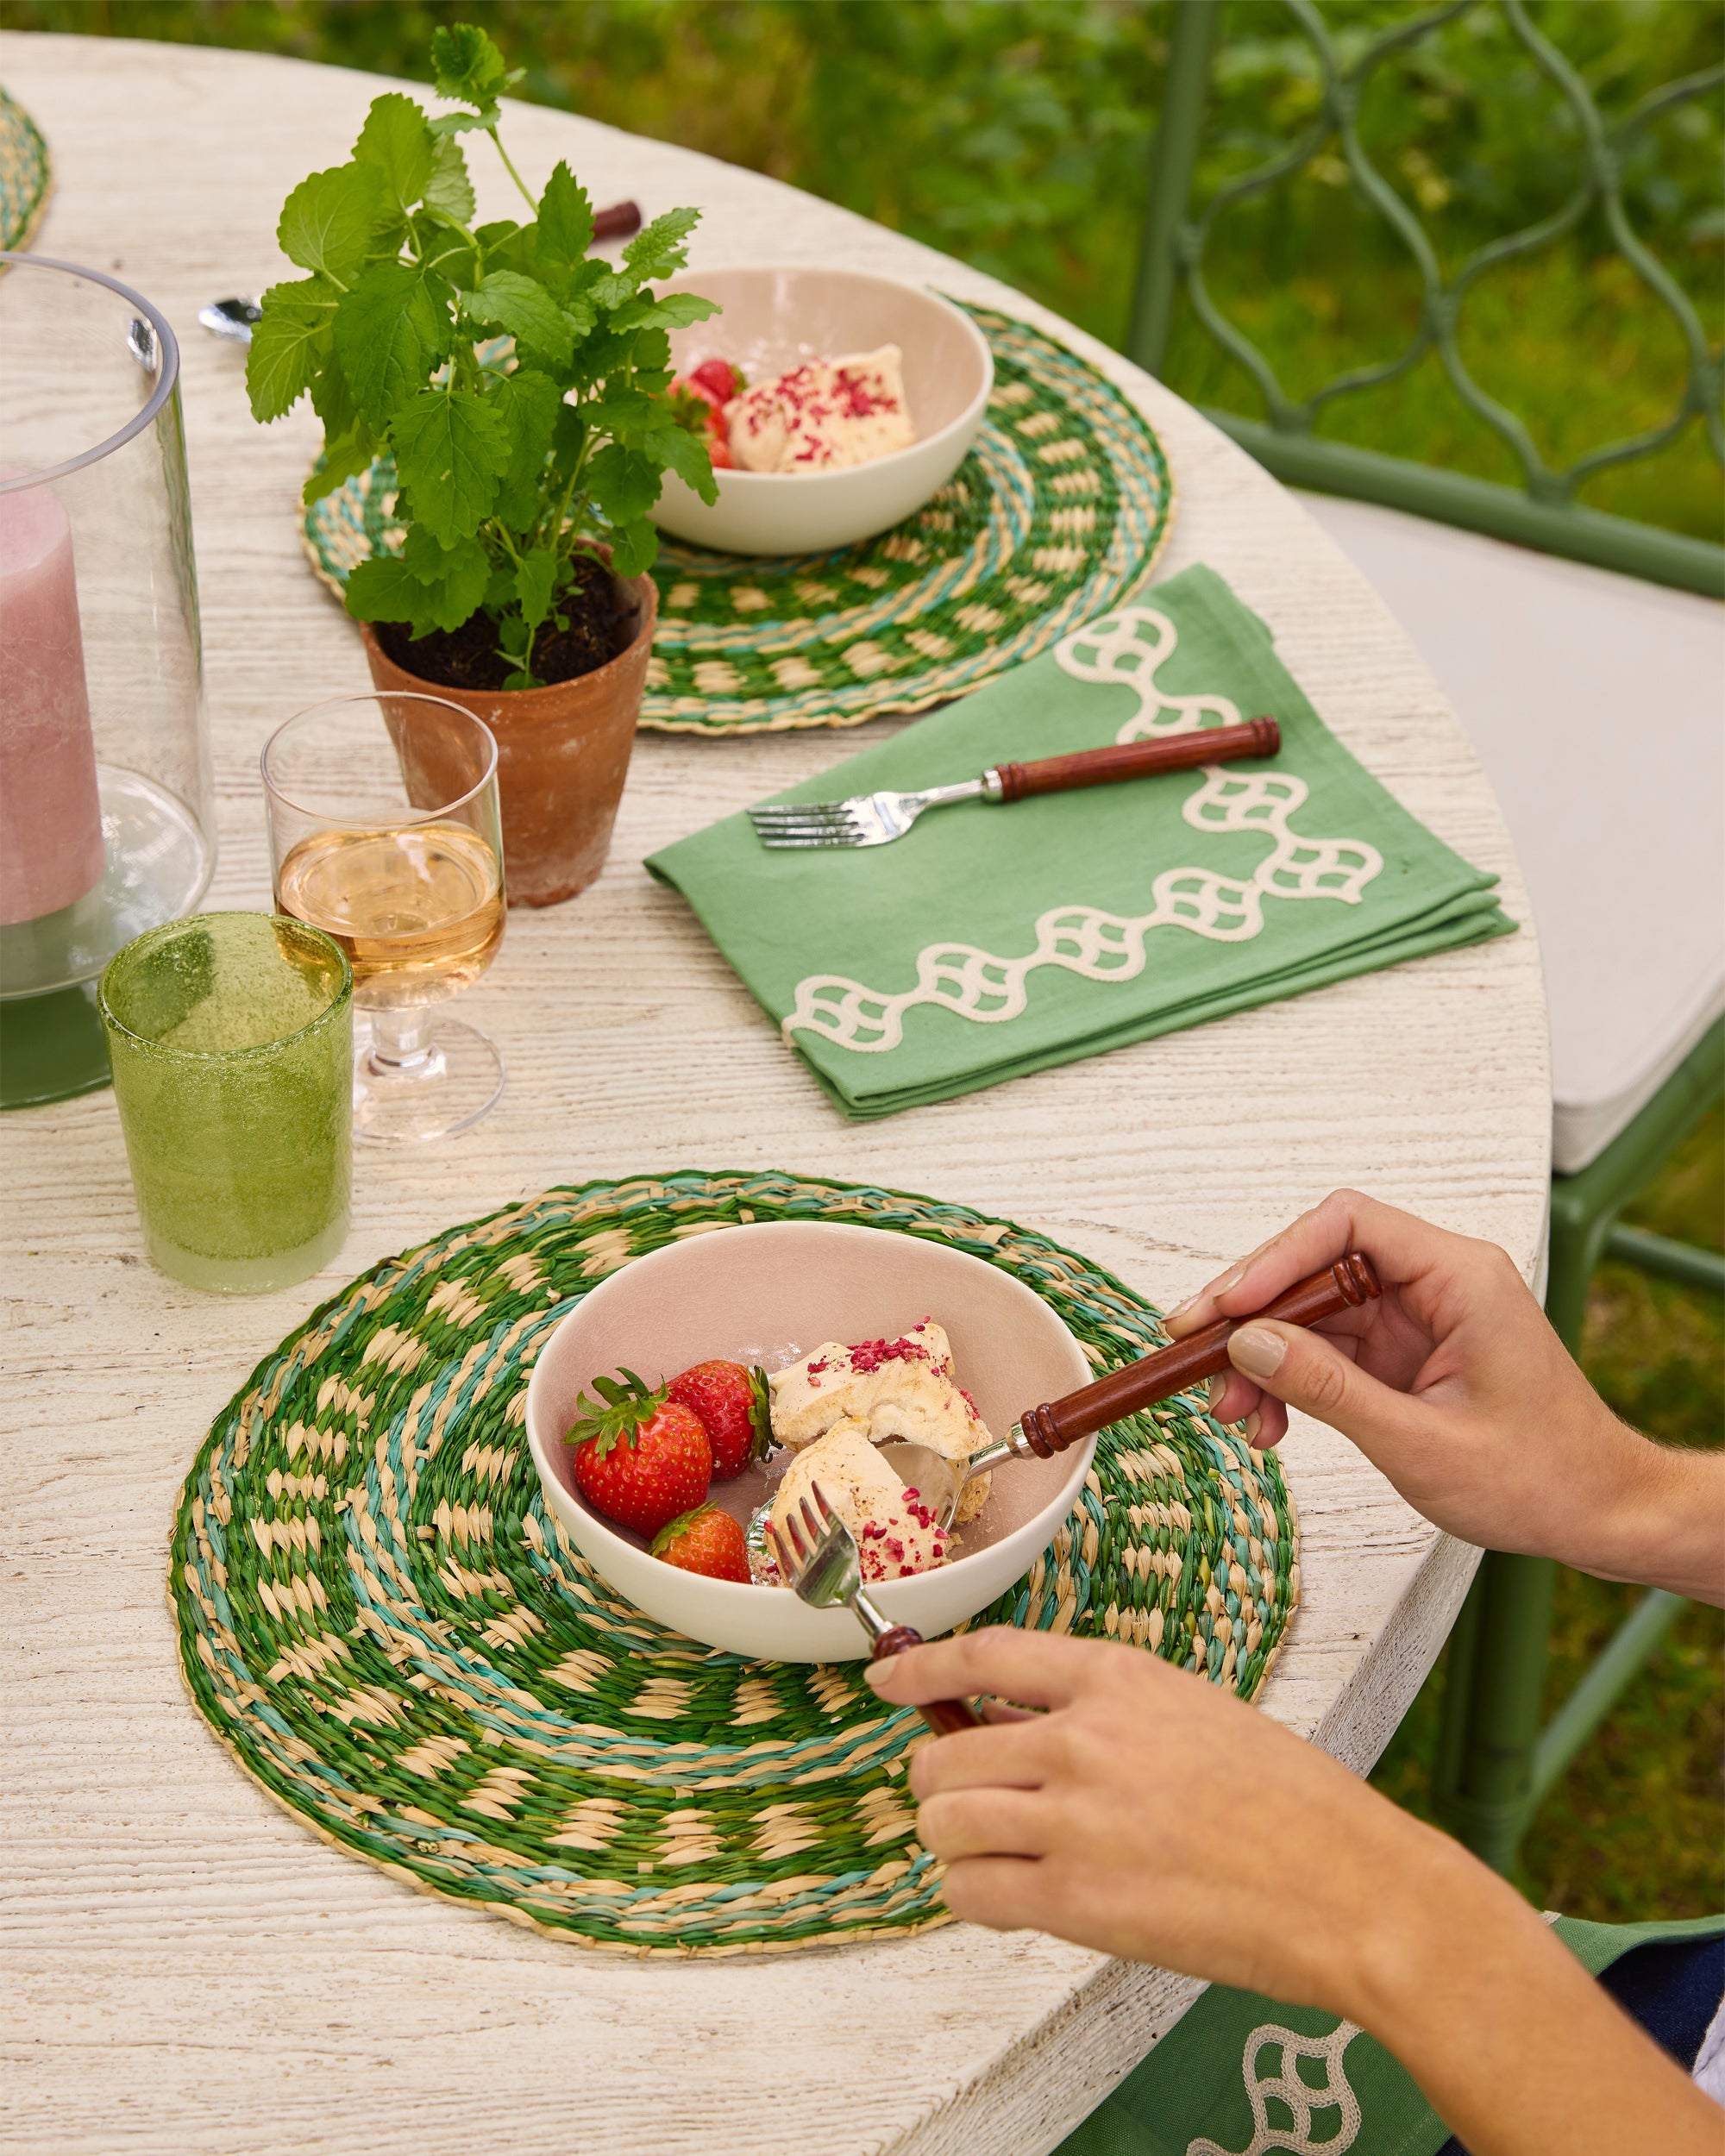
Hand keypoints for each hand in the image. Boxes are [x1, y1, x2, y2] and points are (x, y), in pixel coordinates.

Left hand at [870, 1627, 1720, 2155]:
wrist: (1351, 1886)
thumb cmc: (1293, 1807)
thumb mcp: (1197, 1715)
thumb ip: (1109, 1715)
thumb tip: (1024, 1731)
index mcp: (1119, 1678)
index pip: (986, 1655)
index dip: (920, 1671)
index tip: (887, 1681)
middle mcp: (1082, 1738)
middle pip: (945, 1754)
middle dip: (940, 1784)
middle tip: (962, 1805)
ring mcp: (1074, 1821)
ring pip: (945, 1822)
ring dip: (955, 1843)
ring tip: (993, 1857)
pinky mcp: (1076, 1901)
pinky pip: (972, 1894)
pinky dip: (976, 1899)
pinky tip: (1010, 1900)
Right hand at [1166, 1189, 1723, 1602]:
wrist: (1599, 1514)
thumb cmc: (1539, 1478)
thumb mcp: (1419, 1442)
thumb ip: (1328, 1387)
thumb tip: (1247, 1345)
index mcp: (1459, 1276)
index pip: (1347, 1224)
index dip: (1274, 1258)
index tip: (1226, 1308)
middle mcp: (1436, 1281)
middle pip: (1315, 1263)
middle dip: (1251, 1313)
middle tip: (1193, 1355)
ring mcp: (1418, 1316)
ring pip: (1312, 1310)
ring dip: (1263, 1357)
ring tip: (1230, 1413)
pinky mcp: (1405, 1351)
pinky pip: (1328, 1348)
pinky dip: (1291, 1380)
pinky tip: (1268, 1422)